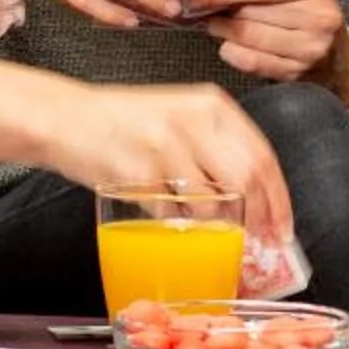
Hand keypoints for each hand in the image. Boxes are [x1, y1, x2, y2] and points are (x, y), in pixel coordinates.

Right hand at [38, 81, 293, 250]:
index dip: (278, 198)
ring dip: (214, 227)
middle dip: (260, 220)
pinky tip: (168, 218)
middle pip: (247, 181)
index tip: (282, 227)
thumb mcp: (180, 115)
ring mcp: (167, 147)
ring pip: (211, 204)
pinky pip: (172, 214)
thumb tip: (255, 196)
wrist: (65, 117)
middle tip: (261, 244)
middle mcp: (194, 121)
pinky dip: (176, 225)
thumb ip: (216, 144)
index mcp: (210, 104)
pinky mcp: (141, 173)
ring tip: (206, 231)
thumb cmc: (123, 120)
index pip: (262, 156)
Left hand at [196, 0, 345, 83]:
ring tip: (216, 23)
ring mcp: (311, 48)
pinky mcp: (298, 72)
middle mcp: (321, 16)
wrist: (337, 55)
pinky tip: (228, 45)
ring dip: (224, 30)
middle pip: (254, 12)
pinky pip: (253, 62)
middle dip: (224, 9)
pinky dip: (233, 52)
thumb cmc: (308, 12)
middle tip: (207, 5)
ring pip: (250, 36)